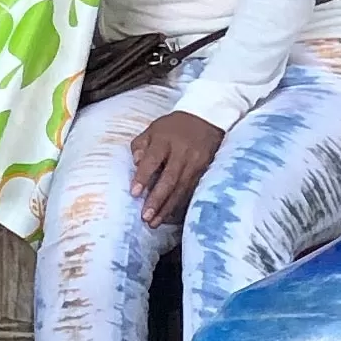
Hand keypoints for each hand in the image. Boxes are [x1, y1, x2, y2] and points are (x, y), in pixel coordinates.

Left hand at [130, 109, 223, 227]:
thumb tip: (135, 162)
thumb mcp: (153, 129)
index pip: (153, 160)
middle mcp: (182, 152)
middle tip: (145, 217)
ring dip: (168, 207)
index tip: (134, 193)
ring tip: (155, 222)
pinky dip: (180, 204)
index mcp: (165, 140)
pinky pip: (192, 190)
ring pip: (181, 188)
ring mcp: (196, 162)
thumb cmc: (173, 127)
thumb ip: (141, 145)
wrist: (206, 118)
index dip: (143, 177)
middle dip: (157, 200)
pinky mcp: (206, 170)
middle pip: (169, 179)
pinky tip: (170, 215)